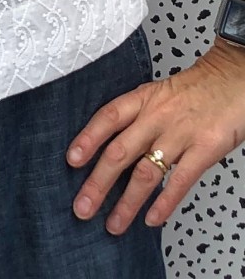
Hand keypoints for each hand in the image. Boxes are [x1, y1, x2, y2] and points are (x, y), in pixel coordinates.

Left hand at [65, 38, 244, 234]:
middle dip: (98, 183)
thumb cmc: (196, 89)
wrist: (234, 77)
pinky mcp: (205, 149)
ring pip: (146, 172)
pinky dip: (164, 202)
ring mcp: (181, 133)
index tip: (71, 161)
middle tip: (83, 207)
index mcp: (142, 99)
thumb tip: (110, 146)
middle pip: (120, 151)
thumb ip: (137, 116)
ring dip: (127, 202)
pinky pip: (180, 180)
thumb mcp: (159, 93)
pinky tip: (151, 218)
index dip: (88, 139)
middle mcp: (157, 116)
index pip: (108, 118)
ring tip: (114, 224)